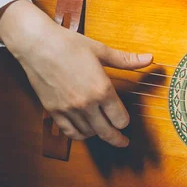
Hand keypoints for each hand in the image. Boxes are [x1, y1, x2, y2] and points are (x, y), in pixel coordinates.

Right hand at [0, 0, 152, 146]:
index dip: (125, 121)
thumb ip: (126, 60)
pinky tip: (85, 131)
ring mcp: (69, 109)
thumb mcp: (101, 50)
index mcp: (102, 89)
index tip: (125, 120)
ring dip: (99, 135)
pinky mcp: (54, 111)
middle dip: (118, 139)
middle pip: (107, 132)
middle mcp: (87, 103)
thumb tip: (150, 59)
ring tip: (103, 131)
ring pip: (89, 134)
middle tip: (123, 143)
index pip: (120, 119)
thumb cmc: (68, 44)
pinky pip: (70, 132)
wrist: (37, 44)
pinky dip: (80, 135)